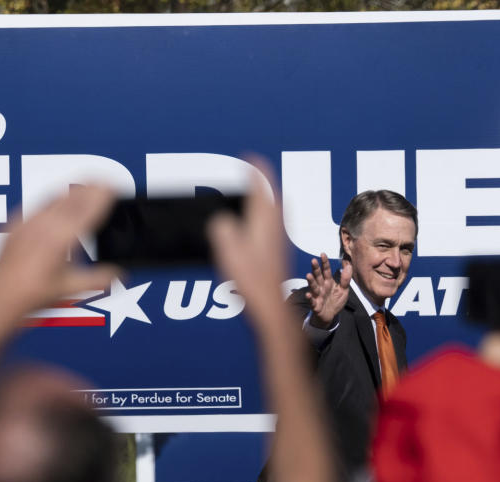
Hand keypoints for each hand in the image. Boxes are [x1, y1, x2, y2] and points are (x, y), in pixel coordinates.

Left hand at [0, 185, 120, 319]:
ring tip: (85, 187)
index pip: (85, 210)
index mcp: (60, 239)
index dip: (100, 197)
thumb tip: (117, 273)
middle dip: (90, 188)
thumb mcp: (70, 288)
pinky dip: (53, 200)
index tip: (111, 188)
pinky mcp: (14, 225)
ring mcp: (26, 224)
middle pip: (71, 198)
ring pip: (54, 198)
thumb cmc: (29, 296)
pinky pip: (37, 205)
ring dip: (72, 192)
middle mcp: (42, 226)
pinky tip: (57, 202)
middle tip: (104, 182)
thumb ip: (98, 278)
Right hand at [208, 164, 286, 324]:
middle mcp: (275, 225)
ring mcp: (278, 238)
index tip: (249, 158)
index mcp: (264, 219)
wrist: (271, 304)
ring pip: (275, 209)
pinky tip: (256, 225)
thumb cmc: (252, 279)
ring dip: (266, 198)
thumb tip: (221, 220)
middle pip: (273, 195)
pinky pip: (273, 223)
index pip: (262, 185)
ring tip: (256, 194)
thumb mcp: (227, 249)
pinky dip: (265, 214)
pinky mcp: (277, 251)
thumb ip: (221, 227)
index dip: (255, 169)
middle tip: (254, 172)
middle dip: (263, 181)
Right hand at [305, 253, 351, 327]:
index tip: (323, 254)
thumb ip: (345, 279)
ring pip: (314, 287)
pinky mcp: (316, 305)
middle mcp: (321, 287)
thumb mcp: (344, 290)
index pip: (326, 271)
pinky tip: (308, 294)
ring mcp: (317, 296)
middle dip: (316, 269)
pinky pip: (312, 301)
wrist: (330, 316)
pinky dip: (310, 298)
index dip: (324, 263)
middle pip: (318, 276)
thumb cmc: (335, 302)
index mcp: (328, 282)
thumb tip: (349, 266)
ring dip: (311, 281)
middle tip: (313, 260)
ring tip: (308, 275)